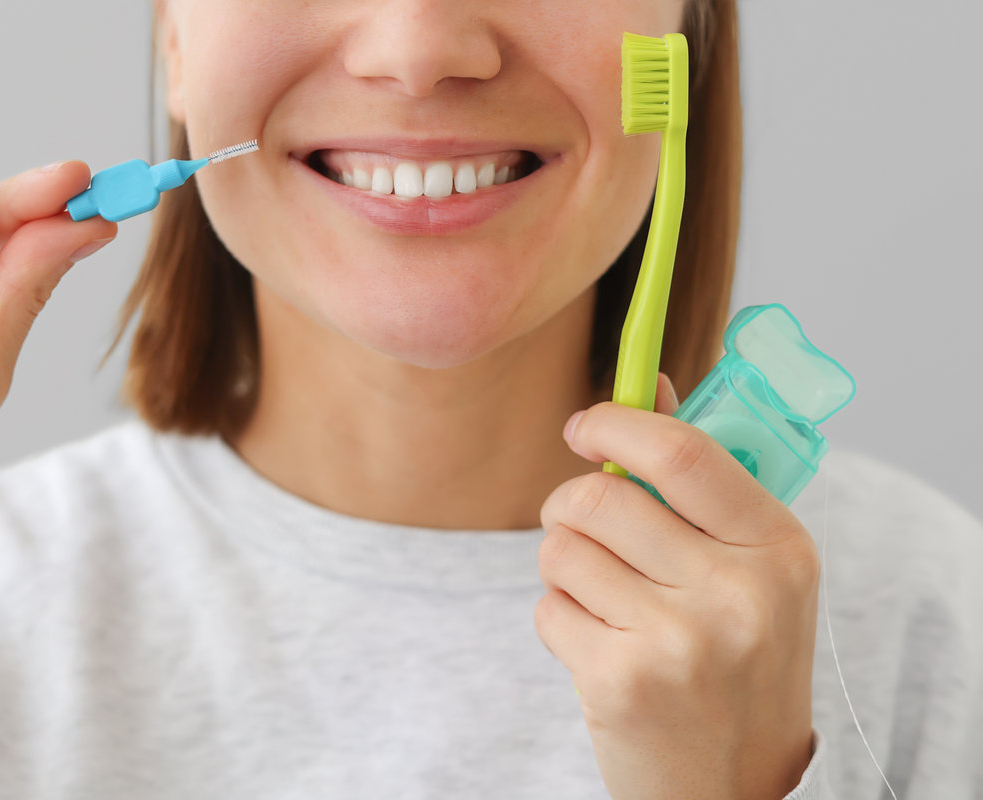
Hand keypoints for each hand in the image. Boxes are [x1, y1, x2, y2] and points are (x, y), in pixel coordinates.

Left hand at [535, 373, 818, 799]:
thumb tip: (649, 385)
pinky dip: (560, 619)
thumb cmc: (736, 662)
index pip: (680, 452)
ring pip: (561, 549)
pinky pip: (547, 608)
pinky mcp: (621, 682)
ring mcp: (679, 641)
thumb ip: (698, 480)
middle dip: (569, 505)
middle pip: (599, 499)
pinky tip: (601, 647)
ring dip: (564, 567)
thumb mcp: (751, 571)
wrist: (731, 788)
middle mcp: (737, 593)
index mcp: (779, 549)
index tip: (583, 426)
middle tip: (580, 526)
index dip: (615, 423)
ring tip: (603, 600)